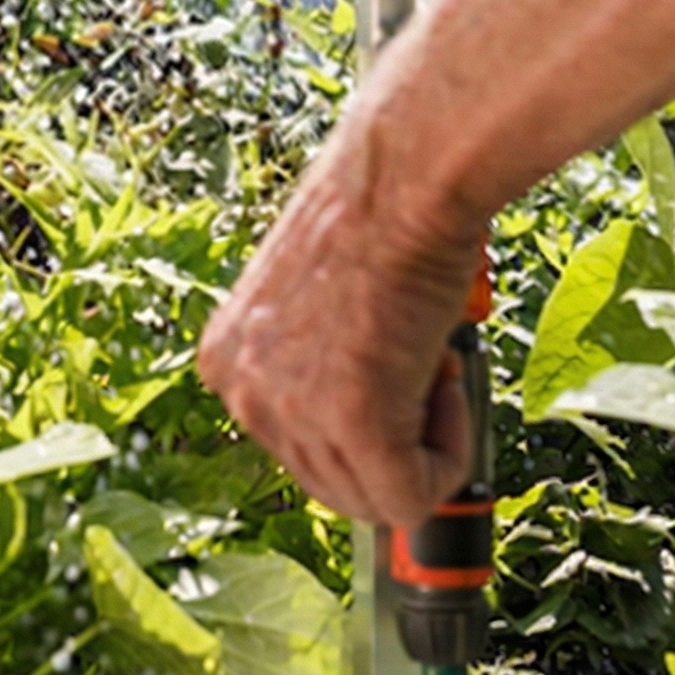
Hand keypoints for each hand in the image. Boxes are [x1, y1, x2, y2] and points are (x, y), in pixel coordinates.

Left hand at [197, 98, 487, 529]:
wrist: (403, 176)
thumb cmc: (376, 216)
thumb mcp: (317, 300)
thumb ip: (317, 361)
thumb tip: (363, 408)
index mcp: (227, 360)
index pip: (298, 446)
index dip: (363, 418)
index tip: (393, 363)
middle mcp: (241, 393)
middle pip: (331, 482)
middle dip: (392, 441)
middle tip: (423, 364)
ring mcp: (288, 412)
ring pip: (373, 498)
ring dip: (423, 443)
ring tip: (432, 361)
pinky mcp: (349, 422)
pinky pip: (411, 495)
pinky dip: (448, 455)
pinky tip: (444, 377)